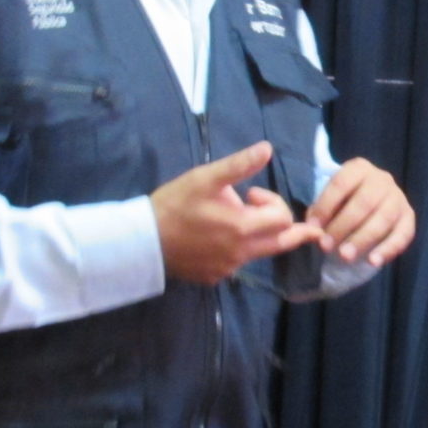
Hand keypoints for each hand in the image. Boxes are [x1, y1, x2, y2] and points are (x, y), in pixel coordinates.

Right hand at [152, 142, 322, 284]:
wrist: (143, 240)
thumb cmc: (175, 204)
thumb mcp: (205, 178)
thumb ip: (239, 165)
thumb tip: (268, 149)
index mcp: (243, 228)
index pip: (283, 218)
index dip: (273, 201)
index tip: (251, 193)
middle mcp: (241, 254)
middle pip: (282, 243)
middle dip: (285, 225)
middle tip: (278, 216)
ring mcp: (228, 269)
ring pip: (259, 253)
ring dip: (258, 234)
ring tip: (234, 218)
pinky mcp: (214, 277)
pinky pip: (237, 263)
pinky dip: (238, 248)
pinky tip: (216, 237)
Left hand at [306, 157, 415, 266]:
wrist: (370, 203)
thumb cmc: (344, 202)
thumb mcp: (330, 200)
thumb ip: (320, 212)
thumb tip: (313, 230)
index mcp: (359, 168)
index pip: (341, 183)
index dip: (326, 205)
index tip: (313, 226)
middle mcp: (382, 179)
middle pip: (364, 202)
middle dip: (343, 226)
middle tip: (326, 246)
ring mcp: (398, 197)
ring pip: (383, 219)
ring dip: (362, 239)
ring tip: (345, 257)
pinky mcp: (409, 217)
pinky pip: (403, 234)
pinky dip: (388, 249)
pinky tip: (373, 262)